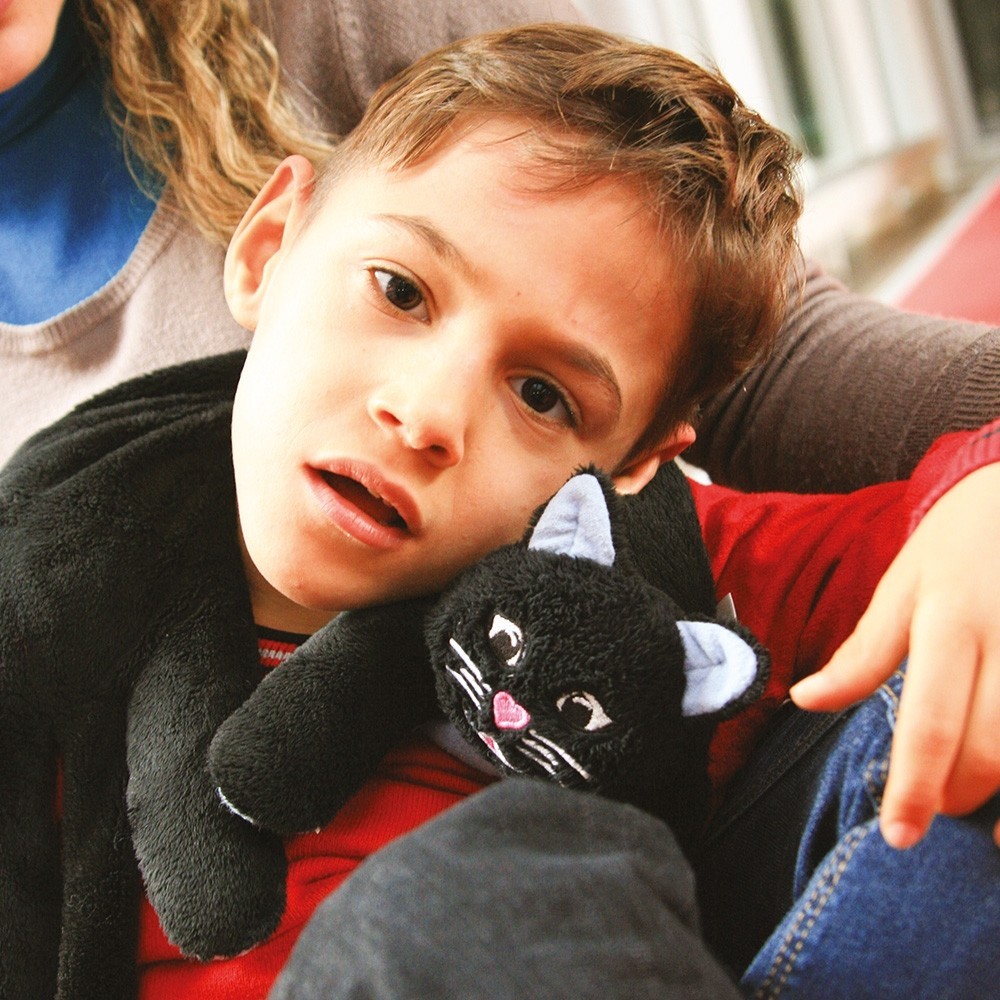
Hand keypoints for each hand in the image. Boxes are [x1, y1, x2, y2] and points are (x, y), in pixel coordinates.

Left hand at [790, 463, 999, 849]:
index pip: (929, 722)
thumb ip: (863, 652)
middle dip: (958, 794)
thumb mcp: (904, 583)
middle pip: (993, 748)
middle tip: (936, 808)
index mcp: (951, 619)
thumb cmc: (962, 540)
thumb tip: (805, 700)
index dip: (914, 788)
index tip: (898, 835)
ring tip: (988, 821)